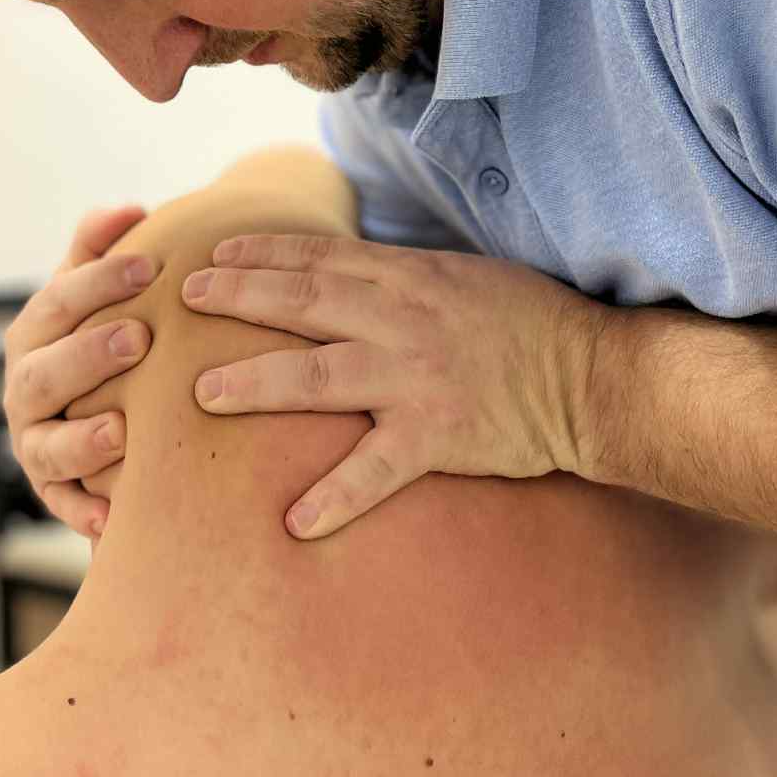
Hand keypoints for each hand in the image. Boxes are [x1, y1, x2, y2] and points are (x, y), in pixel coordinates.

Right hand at [2, 203, 155, 538]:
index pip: (57, 303)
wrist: (104, 413)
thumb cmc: (105, 335)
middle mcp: (25, 391)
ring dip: (81, 441)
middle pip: (45, 375)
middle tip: (141, 337)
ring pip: (46, 448)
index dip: (98, 283)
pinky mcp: (56, 494)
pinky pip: (66, 509)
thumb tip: (129, 208)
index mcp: (34, 335)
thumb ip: (102, 249)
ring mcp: (36, 445)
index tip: (149, 266)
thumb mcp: (97, 291)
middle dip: (88, 356)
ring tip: (122, 431)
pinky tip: (115, 518)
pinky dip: (85, 514)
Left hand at [179, 236, 606, 539]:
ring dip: (256, 383)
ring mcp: (416, 379)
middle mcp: (404, 321)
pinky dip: (334, 497)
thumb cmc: (534, 324)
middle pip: (303, 302)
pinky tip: (294, 522)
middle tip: (184, 300)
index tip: (213, 255)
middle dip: (238, 297)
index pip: (321, 257)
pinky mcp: (437, 436)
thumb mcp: (465, 276)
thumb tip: (349, 271)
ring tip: (203, 393)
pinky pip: (374, 471)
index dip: (263, 254)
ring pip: (318, 376)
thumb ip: (403, 277)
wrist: (593, 378)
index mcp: (410, 278)